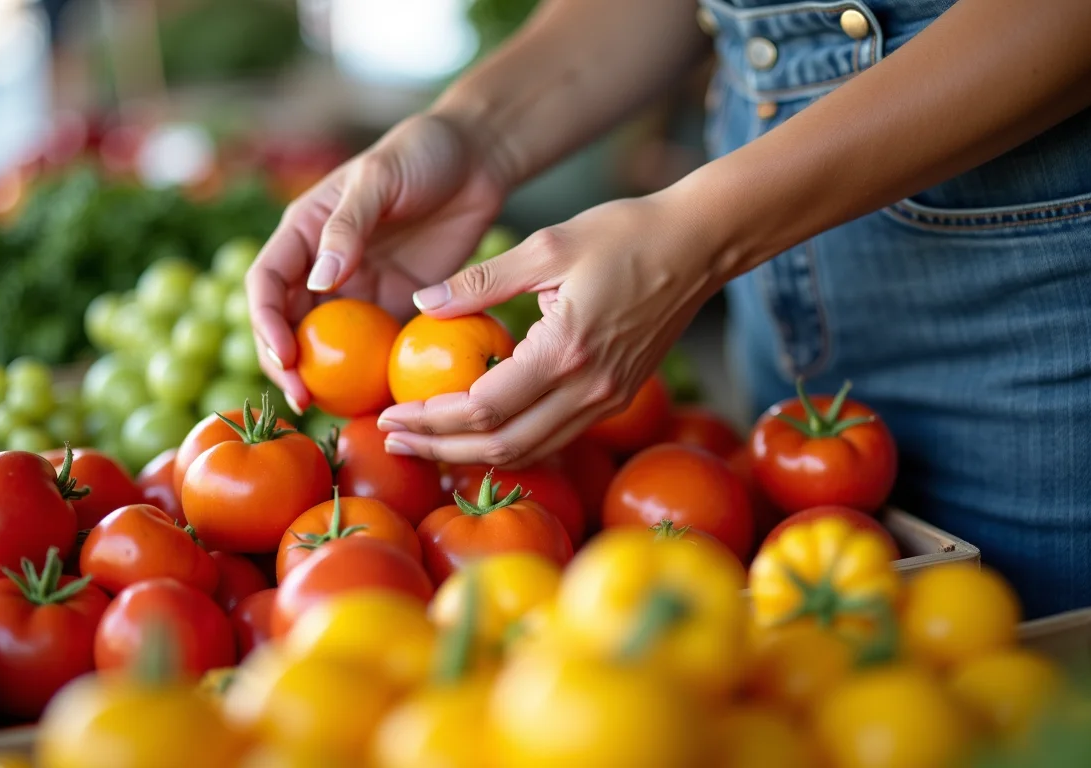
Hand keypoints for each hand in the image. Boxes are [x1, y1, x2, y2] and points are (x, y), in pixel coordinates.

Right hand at [247, 113, 508, 411]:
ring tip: (333, 412)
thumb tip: (320, 282)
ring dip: (325, 380)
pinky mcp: (398, 307)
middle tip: (303, 400)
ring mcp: (360, 292)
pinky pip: (379, 348)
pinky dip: (374, 375)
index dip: (265, 323)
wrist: (477, 159)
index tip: (283, 356)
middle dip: (286, 367)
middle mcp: (323, 268)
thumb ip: (348, 225)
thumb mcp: (379, 178)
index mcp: (304, 233)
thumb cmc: (421, 153)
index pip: (267, 284)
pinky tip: (382, 400)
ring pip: (330, 346)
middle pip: (288, 325)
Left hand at [377, 186, 725, 466]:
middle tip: (392, 438)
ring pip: (530, 450)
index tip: (390, 414)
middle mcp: (589, 388)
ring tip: (425, 442)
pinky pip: (553, 436)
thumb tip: (421, 303)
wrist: (700, 245)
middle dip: (441, 448)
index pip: (483, 408)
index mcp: (567, 351)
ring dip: (473, 453)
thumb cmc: (627, 233)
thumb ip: (481, 281)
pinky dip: (510, 442)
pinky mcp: (615, 397)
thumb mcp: (548, 245)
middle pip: (502, 444)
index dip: (431, 420)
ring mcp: (607, 399)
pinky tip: (478, 430)